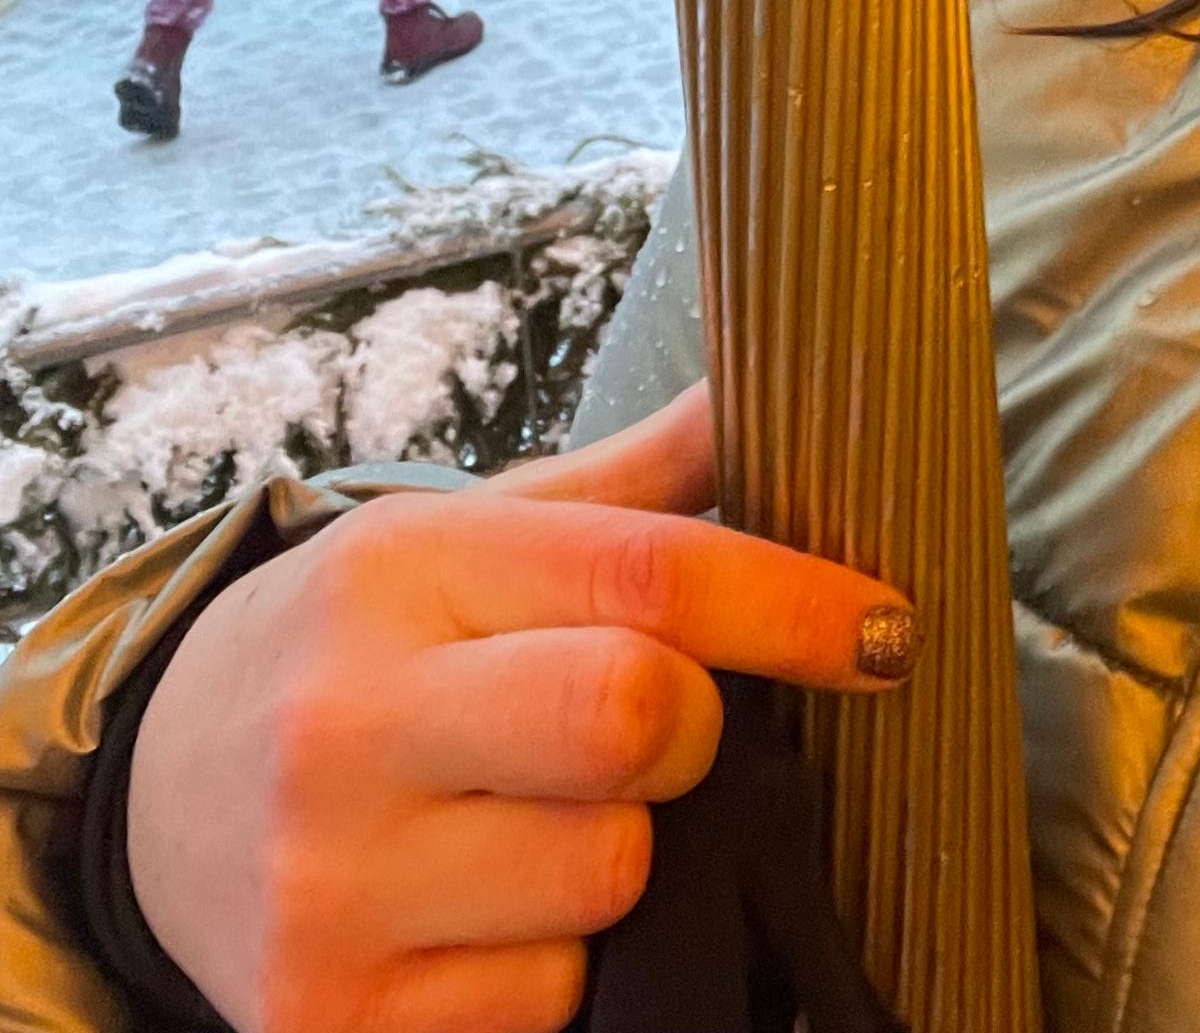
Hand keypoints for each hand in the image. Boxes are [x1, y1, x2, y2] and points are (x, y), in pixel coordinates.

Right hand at [126, 384, 914, 1032]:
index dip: (799, 604)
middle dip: (692, 729)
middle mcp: (353, 720)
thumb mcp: (463, 538)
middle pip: (638, 721)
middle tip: (666, 732)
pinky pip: (544, 1002)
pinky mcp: (330, 1019)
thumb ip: (627, 486)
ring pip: (607, 879)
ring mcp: (333, 884)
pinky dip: (549, 967)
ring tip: (535, 822)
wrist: (153, 799)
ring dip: (620, 862)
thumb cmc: (359, 653)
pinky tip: (481, 913)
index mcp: (404, 571)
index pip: (651, 572)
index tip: (886, 627)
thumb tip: (767, 390)